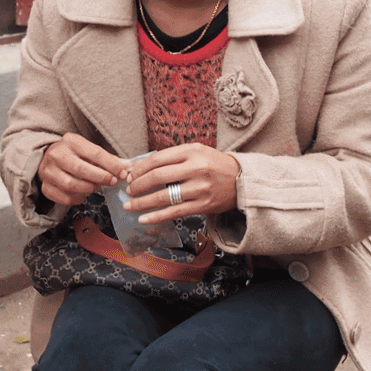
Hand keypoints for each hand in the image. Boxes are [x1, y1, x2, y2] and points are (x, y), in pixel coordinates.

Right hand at [36, 132, 129, 205]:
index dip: (111, 165)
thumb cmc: (73, 154)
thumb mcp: (88, 149)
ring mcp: (48, 171)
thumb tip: (126, 166)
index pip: (94, 153)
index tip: (123, 173)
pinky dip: (78, 198)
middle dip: (101, 177)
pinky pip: (65, 198)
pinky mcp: (45, 187)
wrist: (46, 158)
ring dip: (89, 188)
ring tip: (96, 186)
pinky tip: (83, 193)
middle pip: (81, 169)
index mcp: (70, 141)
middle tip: (112, 181)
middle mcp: (56, 155)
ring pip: (71, 185)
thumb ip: (107, 158)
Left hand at [124, 144, 240, 224]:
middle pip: (158, 176)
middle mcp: (196, 168)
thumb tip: (142, 166)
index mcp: (192, 151)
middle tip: (128, 190)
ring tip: (129, 205)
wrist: (242, 180)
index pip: (158, 159)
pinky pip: (174, 212)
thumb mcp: (197, 151)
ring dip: (142, 202)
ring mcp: (199, 188)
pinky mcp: (203, 205)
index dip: (140, 168)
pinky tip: (143, 219)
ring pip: (163, 196)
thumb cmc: (214, 164)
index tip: (130, 175)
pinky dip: (156, 217)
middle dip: (138, 185)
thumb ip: (173, 157)